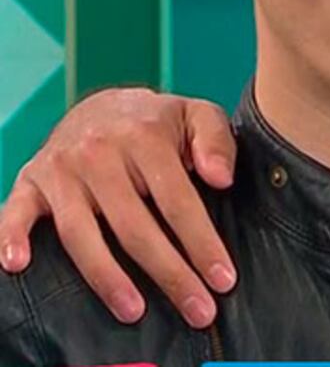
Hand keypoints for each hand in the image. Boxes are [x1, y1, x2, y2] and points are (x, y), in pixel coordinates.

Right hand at [0, 87, 236, 327]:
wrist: (102, 105)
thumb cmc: (158, 122)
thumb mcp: (198, 116)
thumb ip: (216, 142)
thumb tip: (220, 179)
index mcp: (145, 137)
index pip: (177, 200)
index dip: (201, 243)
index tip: (222, 279)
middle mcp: (99, 153)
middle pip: (134, 226)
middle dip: (169, 273)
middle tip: (197, 310)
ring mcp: (61, 169)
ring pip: (81, 233)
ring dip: (106, 277)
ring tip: (134, 312)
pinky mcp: (30, 181)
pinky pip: (15, 212)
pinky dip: (11, 237)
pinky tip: (19, 265)